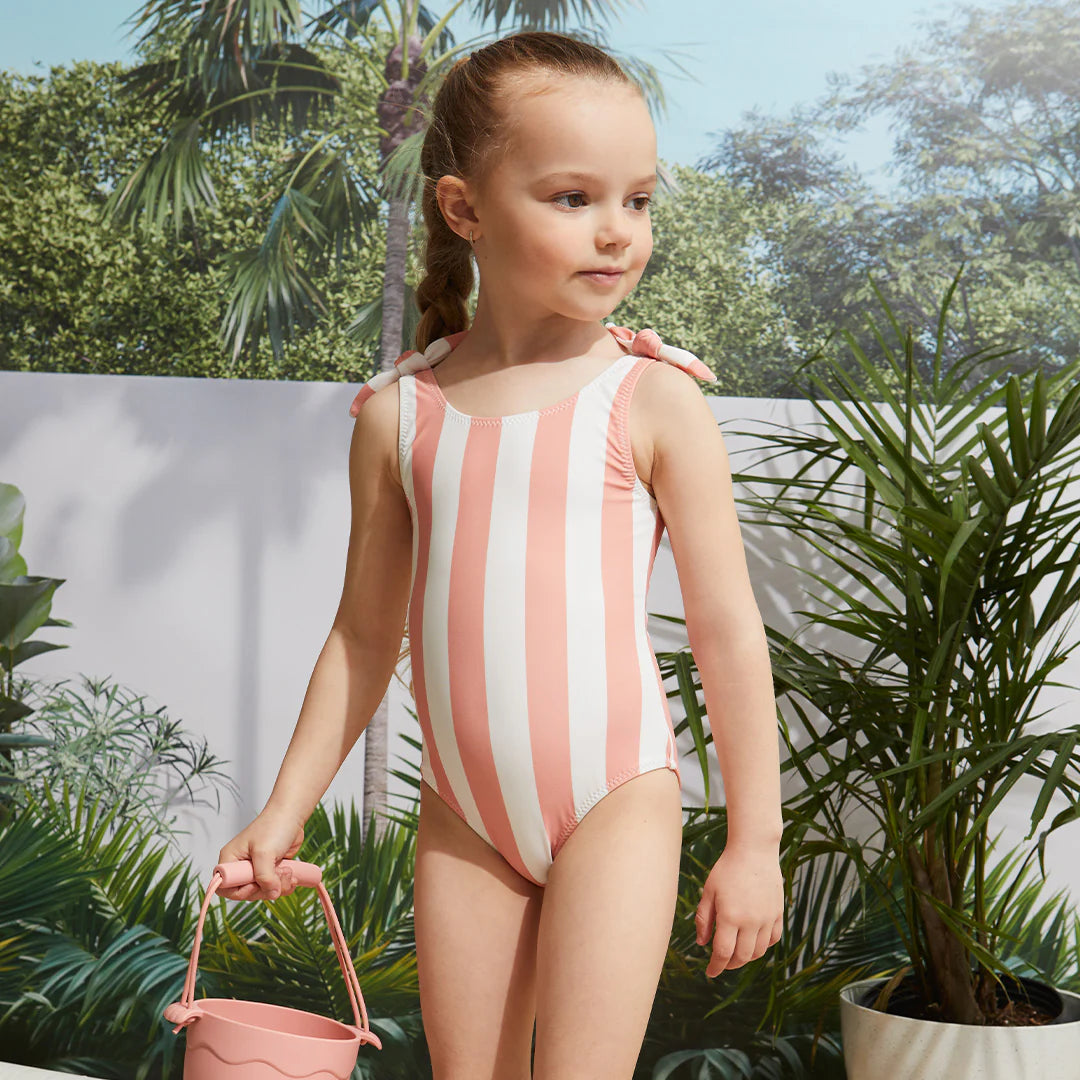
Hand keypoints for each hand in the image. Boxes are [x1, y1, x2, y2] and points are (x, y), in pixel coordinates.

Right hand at [215, 804, 305, 902]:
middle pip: (247, 893)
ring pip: (263, 892)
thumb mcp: (264, 852)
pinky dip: (285, 884)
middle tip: (278, 875)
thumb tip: (272, 894)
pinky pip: (275, 887)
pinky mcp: (270, 871)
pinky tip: (292, 875)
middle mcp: (241, 867)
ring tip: (288, 871)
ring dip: (279, 886)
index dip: (241, 891)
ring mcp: (256, 870)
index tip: (256, 884)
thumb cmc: (273, 826)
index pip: (224, 887)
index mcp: (230, 860)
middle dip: (266, 888)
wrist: (291, 816)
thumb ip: (265, 876)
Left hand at [695, 844, 783, 976]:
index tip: (710, 973)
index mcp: (730, 916)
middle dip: (730, 964)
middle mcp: (751, 921)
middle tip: (721, 963)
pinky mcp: (778, 913)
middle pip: (742, 957)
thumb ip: (703, 918)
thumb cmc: (726, 869)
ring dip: (746, 958)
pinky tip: (753, 941)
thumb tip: (702, 944)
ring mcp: (767, 918)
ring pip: (759, 951)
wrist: (754, 850)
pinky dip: (763, 946)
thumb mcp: (709, 891)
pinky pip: (773, 939)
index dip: (715, 967)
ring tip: (736, 953)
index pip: (723, 953)